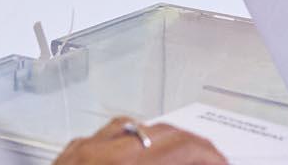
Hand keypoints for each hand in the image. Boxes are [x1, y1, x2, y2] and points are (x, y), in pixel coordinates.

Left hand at [56, 118, 224, 164]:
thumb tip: (193, 163)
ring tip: (177, 155)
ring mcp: (80, 151)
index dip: (209, 154)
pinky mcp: (66, 156)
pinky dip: (127, 141)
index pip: (181, 147)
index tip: (221, 161)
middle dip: (191, 145)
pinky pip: (103, 137)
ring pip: (132, 127)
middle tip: (208, 160)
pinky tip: (135, 153)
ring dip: (161, 139)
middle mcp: (99, 152)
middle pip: (160, 132)